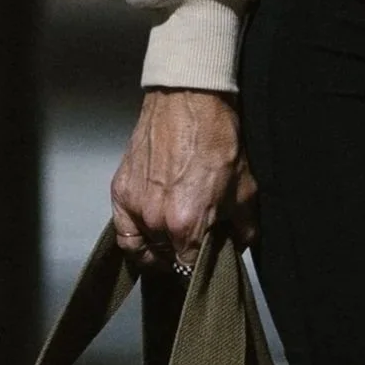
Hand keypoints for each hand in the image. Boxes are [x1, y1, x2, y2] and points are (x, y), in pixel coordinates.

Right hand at [109, 88, 259, 271]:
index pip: (190, 267)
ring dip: (158, 247)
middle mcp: (155, 220)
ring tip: (173, 239)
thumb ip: (244, 225)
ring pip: (143, 246)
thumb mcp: (245, 185)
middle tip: (195, 240)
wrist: (189, 97)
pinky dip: (134, 237)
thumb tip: (240, 245)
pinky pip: (123, 230)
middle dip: (182, 252)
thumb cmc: (217, 134)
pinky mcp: (120, 190)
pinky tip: (147, 234)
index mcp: (186, 223)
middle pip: (167, 257)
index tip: (207, 257)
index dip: (201, 263)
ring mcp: (135, 205)